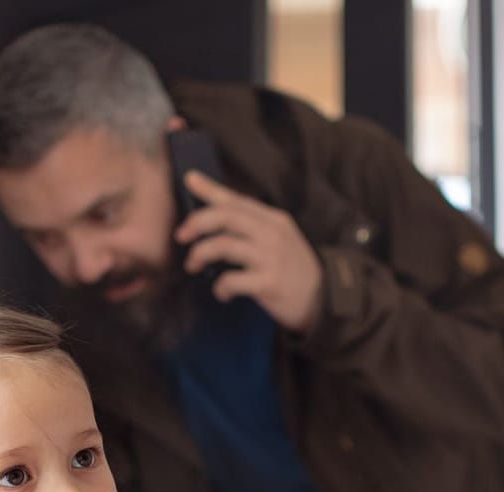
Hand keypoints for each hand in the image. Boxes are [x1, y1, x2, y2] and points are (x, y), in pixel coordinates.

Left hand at [175, 170, 323, 332]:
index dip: (210, 189)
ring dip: (200, 254)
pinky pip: (232, 280)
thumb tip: (214, 213)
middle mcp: (272, 233)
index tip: (188, 179)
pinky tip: (222, 293)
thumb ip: (249, 224)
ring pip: (223, 246)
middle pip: (226, 216)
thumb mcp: (277, 238)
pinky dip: (220, 288)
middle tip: (181, 236)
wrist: (322, 299)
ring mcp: (271, 257)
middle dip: (197, 223)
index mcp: (273, 218)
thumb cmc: (291, 268)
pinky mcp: (269, 282)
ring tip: (193, 265)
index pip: (236, 199)